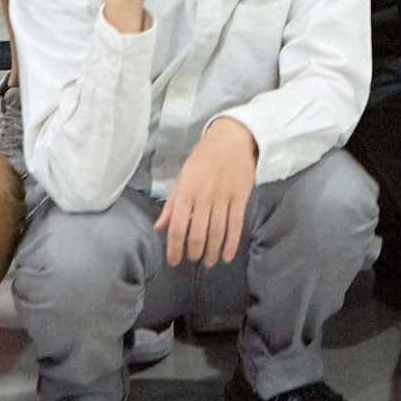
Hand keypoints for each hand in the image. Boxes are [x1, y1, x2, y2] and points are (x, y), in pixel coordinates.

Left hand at [155, 120, 258, 267]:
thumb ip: (172, 205)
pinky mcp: (240, 197)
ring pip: (217, 232)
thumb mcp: (182, 178)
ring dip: (212, 251)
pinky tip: (227, 255)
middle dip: (194, 252)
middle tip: (193, 260)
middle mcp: (203, 196)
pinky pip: (235, 225)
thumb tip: (160, 227)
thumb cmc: (203, 158)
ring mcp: (223, 197)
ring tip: (210, 262)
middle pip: (198, 234)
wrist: (231, 138)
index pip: (177, 228)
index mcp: (186, 192)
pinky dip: (231, 243)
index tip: (174, 261)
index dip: (174, 248)